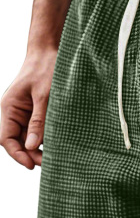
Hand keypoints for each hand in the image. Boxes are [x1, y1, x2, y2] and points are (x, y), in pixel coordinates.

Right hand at [0, 48, 57, 168]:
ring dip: (38, 149)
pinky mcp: (37, 113)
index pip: (6, 138)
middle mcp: (14, 113)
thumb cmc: (46, 69)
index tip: (31, 165)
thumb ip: (38, 120)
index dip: (17, 154)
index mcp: (9, 108)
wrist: (51, 52)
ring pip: (28, 139)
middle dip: (30, 155)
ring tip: (53, 158)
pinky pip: (37, 131)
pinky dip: (45, 140)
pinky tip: (56, 146)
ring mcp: (25, 114)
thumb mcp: (44, 96)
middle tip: (48, 164)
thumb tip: (31, 145)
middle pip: (17, 142)